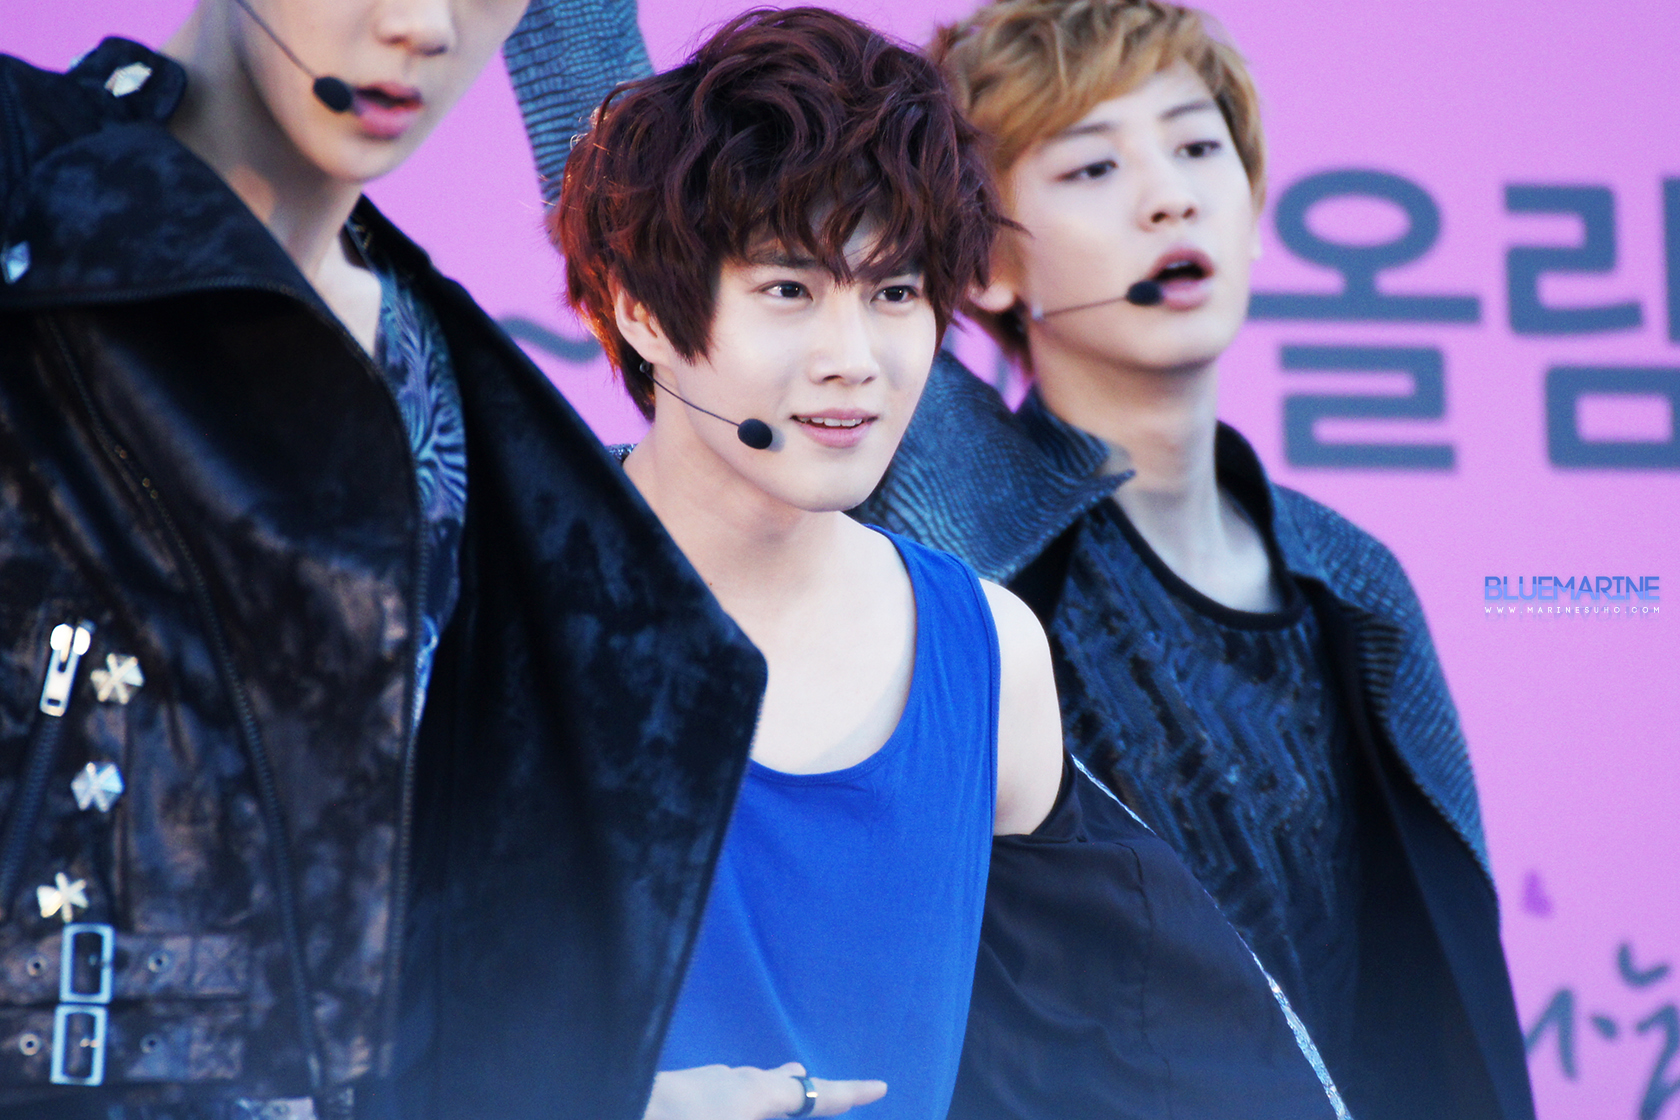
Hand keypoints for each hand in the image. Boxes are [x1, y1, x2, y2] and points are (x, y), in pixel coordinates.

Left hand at [643, 1061, 887, 1119]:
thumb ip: (770, 1100)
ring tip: (777, 1091)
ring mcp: (704, 1078)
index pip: (814, 1095)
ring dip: (766, 1091)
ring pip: (747, 1081)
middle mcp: (734, 1080)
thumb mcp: (738, 1117)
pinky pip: (719, 1088)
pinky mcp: (678, 1085)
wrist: (614, 1099)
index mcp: (755, 1096)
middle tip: (824, 1091)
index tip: (878, 1086)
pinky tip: (718, 1104)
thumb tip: (790, 1078)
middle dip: (803, 1089)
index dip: (848, 1094)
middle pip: (781, 1082)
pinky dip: (734, 1096)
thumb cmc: (680, 1119)